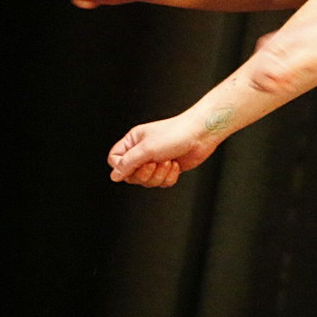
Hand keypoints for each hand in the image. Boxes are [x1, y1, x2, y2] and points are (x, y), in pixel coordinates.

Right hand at [107, 113, 222, 186]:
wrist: (203, 134)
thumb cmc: (176, 133)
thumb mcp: (146, 148)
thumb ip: (127, 163)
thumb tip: (114, 176)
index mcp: (133, 141)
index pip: (115, 160)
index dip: (122, 167)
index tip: (135, 164)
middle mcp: (143, 151)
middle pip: (131, 175)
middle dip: (145, 173)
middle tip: (154, 163)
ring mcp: (156, 160)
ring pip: (147, 181)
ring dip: (158, 175)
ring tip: (168, 161)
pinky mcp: (168, 168)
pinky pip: (161, 183)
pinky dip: (169, 177)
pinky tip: (176, 165)